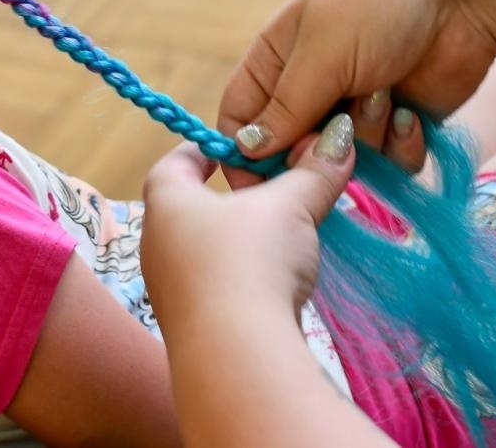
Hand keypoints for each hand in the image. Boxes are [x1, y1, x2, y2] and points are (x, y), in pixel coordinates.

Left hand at [142, 117, 356, 331]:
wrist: (239, 357)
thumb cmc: (250, 261)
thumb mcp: (290, 206)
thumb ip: (313, 171)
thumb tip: (339, 138)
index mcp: (166, 202)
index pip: (176, 161)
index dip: (207, 148)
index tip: (237, 147)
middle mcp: (157, 243)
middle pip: (192, 206)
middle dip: (233, 196)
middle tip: (272, 189)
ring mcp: (169, 289)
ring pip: (205, 250)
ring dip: (239, 241)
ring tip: (283, 236)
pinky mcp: (191, 326)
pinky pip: (215, 287)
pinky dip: (242, 278)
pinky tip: (276, 284)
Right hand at [219, 0, 495, 180]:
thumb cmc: (379, 7)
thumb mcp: (321, 53)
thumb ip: (283, 108)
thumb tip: (245, 150)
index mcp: (277, 58)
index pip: (240, 118)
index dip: (243, 154)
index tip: (257, 187)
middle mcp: (312, 87)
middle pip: (290, 150)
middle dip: (313, 152)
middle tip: (336, 137)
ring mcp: (356, 110)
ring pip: (340, 162)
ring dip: (364, 138)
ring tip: (385, 95)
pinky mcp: (400, 129)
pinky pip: (387, 166)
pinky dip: (399, 148)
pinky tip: (411, 115)